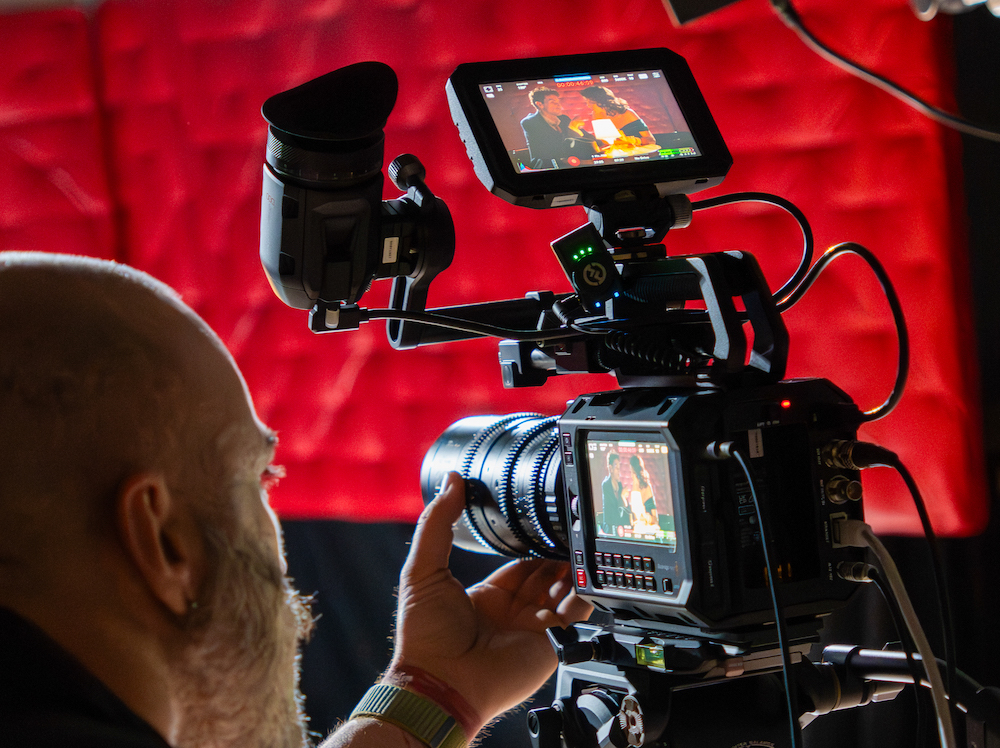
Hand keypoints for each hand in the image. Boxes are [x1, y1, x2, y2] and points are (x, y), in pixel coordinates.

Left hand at [390, 472, 591, 733]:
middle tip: (564, 535)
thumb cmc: (425, 634)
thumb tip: (451, 481)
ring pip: (565, 591)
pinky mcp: (551, 644)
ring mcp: (533, 628)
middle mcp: (513, 612)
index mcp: (488, 596)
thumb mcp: (423, 569)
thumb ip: (436, 523)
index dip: (531, 545)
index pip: (520, 564)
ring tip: (572, 553)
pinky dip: (583, 595)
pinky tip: (579, 578)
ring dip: (570, 571)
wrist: (440, 680)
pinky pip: (576, 615)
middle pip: (546, 575)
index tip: (540, 525)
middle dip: (556, 556)